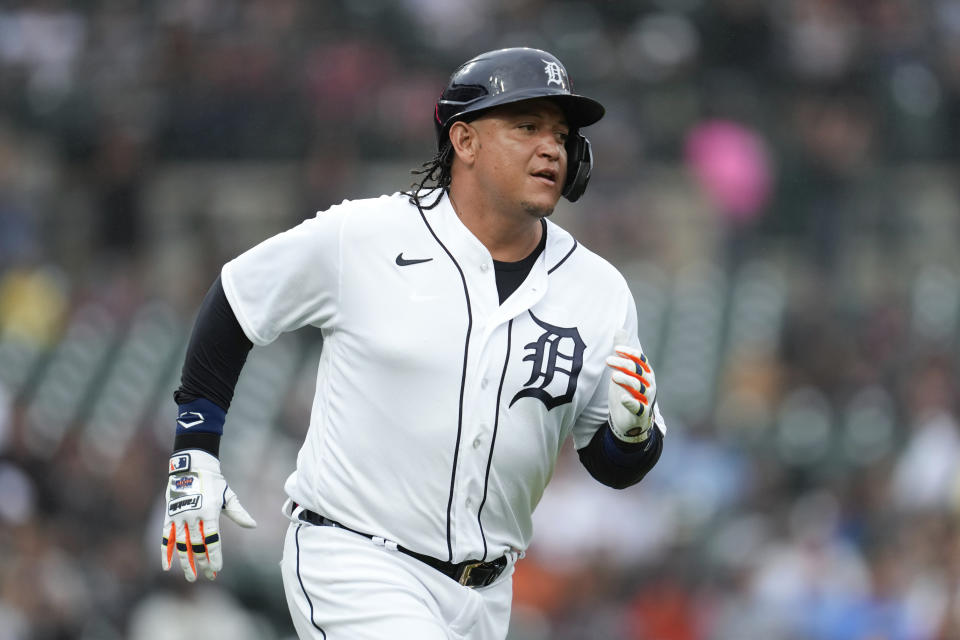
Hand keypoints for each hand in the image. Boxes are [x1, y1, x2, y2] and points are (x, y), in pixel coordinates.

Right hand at [161, 450, 256, 581]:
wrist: (192, 467)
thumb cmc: (214, 482)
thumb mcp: (229, 496)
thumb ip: (239, 513)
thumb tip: (253, 525)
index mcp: (210, 512)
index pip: (213, 539)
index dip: (214, 556)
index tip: (217, 569)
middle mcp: (194, 516)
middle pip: (197, 545)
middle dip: (202, 562)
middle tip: (207, 575)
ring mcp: (179, 516)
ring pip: (181, 545)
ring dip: (185, 562)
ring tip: (191, 576)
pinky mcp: (169, 516)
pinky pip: (166, 537)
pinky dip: (165, 552)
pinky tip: (166, 567)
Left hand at [606, 330, 657, 442]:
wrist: (630, 420)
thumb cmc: (627, 391)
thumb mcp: (623, 370)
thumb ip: (622, 351)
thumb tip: (619, 329)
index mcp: (645, 372)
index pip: (640, 359)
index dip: (629, 352)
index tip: (616, 349)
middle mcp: (648, 383)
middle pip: (638, 370)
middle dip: (623, 363)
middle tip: (608, 360)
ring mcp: (646, 398)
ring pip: (638, 386)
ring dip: (626, 380)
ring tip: (613, 376)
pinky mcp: (640, 413)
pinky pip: (638, 407)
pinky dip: (631, 402)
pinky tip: (623, 398)